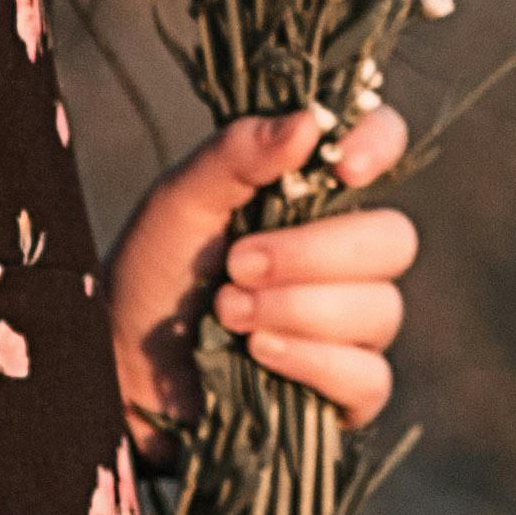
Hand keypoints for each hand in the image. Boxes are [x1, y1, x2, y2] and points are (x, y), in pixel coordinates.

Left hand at [106, 99, 415, 451]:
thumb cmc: (155, 275)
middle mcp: (348, 255)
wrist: (124, 370)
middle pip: (392, 239)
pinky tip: (259, 354)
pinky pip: (369, 376)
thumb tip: (307, 123)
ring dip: (295, 309)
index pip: (383, 142)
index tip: (340, 165)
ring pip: (379, 309)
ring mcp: (355, 326)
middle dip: (311, 254)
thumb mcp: (181, 202)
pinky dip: (311, 361)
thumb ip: (237, 154)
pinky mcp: (349, 391)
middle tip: (237, 264)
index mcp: (316, 192)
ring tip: (228, 313)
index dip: (377, 145)